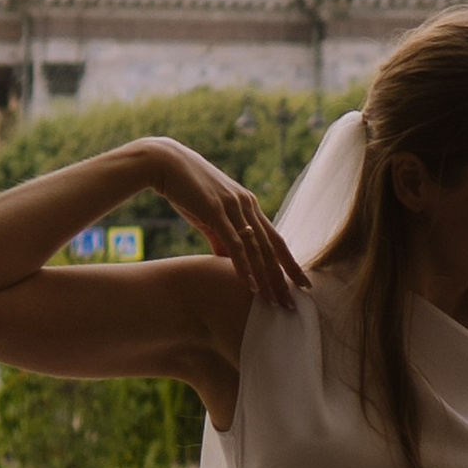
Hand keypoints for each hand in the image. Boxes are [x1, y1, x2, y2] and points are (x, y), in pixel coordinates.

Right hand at [136, 140, 304, 309]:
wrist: (165, 163)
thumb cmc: (186, 191)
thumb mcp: (209, 217)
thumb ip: (221, 239)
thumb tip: (228, 262)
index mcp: (249, 206)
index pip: (275, 239)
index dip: (289, 263)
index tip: (302, 284)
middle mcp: (248, 206)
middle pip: (272, 247)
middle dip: (284, 277)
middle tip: (293, 303)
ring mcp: (234, 207)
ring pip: (257, 248)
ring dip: (268, 277)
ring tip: (276, 301)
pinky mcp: (216, 211)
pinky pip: (235, 244)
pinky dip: (244, 267)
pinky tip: (252, 286)